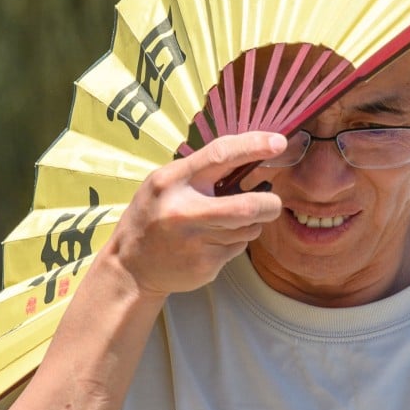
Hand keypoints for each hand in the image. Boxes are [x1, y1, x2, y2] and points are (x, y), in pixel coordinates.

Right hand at [106, 131, 285, 297]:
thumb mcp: (166, 183)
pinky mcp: (205, 266)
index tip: (278, 142)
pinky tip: (211, 243)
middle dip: (269, 204)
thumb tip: (251, 157)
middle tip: (273, 203)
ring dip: (249, 224)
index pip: (220, 155)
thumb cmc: (154, 215)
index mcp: (173, 181)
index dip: (254, 146)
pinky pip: (238, 248)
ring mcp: (195, 242)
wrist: (131, 267)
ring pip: (248, 228)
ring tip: (227, 224)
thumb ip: (201, 171)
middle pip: (247, 205)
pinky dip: (235, 243)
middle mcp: (184, 211)